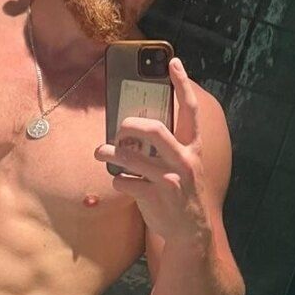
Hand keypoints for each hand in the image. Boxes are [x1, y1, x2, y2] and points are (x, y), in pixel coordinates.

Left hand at [93, 56, 211, 243]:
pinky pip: (124, 182)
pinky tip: (121, 183)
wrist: (191, 232)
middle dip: (130, 125)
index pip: (190, 110)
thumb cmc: (182, 193)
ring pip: (130, 157)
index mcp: (193, 148)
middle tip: (119, 129)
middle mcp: (184, 161)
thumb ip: (168, 146)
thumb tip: (135, 127)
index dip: (182, 84)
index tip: (172, 61)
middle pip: (154, 130)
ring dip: (109, 153)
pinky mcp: (154, 197)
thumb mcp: (184, 165)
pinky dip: (118, 180)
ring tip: (101, 152)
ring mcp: (169, 180)